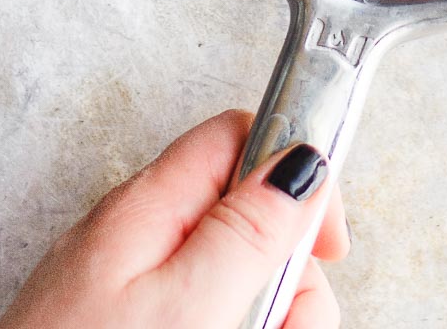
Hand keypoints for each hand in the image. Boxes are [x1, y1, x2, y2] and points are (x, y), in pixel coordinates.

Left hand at [0, 111, 348, 328]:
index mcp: (146, 208)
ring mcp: (120, 293)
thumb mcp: (189, 303)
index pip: (239, 136)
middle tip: (285, 326)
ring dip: (263, 315)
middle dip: (285, 272)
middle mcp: (131, 239)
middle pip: (242, 217)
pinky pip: (192, 314)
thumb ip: (248, 227)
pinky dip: (224, 328)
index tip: (326, 241)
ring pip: (223, 278)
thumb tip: (303, 158)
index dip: (296, 174)